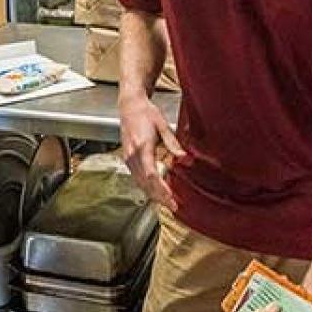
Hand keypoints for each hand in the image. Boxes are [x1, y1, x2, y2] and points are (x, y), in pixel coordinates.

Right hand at [119, 89, 182, 210]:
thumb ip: (173, 143)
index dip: (161, 189)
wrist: (129, 105)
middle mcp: (132, 155)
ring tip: (166, 202)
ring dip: (152, 194)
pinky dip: (146, 187)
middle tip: (173, 206)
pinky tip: (155, 190)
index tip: (171, 198)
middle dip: (159, 197)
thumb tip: (184, 158)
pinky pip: (136, 177)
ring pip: (139, 182)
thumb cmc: (146, 112)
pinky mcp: (127, 158)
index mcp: (142, 147)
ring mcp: (128, 157)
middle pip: (145, 183)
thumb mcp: (163, 125)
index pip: (151, 175)